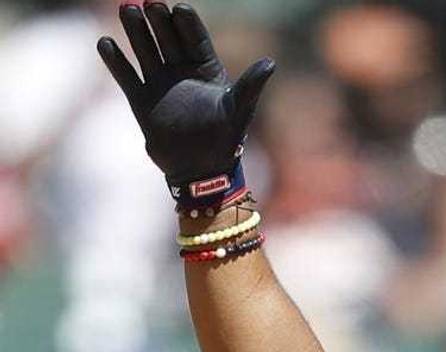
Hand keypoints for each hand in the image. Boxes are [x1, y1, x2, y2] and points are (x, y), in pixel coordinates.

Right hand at [97, 2, 273, 192]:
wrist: (200, 170)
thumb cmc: (224, 139)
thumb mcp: (239, 109)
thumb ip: (251, 85)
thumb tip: (270, 63)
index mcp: (208, 72)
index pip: (196, 41)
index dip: (188, 24)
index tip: (180, 7)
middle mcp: (183, 73)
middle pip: (169, 40)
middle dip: (160, 22)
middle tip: (150, 2)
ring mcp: (161, 85)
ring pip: (146, 52)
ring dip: (137, 32)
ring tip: (126, 9)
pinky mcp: (142, 101)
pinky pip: (127, 77)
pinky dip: (116, 61)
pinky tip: (104, 43)